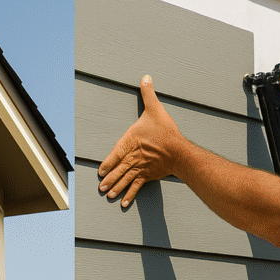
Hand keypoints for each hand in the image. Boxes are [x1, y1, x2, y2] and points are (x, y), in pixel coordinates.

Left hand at [97, 75, 183, 206]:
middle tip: (101, 187)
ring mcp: (141, 168)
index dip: (107, 163)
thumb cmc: (166, 132)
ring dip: (116, 187)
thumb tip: (145, 77)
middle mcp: (133, 157)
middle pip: (118, 170)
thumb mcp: (155, 110)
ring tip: (108, 194)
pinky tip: (124, 203)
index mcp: (130, 142)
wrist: (180, 151)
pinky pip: (137, 186)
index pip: (114, 154)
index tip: (100, 171)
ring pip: (125, 180)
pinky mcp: (149, 175)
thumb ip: (148, 94)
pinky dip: (130, 195)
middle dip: (109, 179)